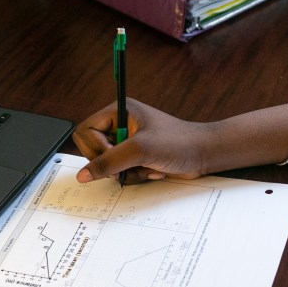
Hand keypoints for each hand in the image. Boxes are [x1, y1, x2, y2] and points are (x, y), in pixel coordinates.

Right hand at [72, 98, 210, 183]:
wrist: (204, 154)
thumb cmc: (179, 142)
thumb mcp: (140, 150)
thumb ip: (108, 162)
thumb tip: (83, 175)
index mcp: (117, 111)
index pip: (85, 131)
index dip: (95, 148)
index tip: (115, 156)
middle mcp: (119, 124)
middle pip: (92, 149)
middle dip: (112, 163)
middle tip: (129, 164)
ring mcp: (127, 141)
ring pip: (107, 164)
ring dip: (126, 171)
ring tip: (146, 165)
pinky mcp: (134, 156)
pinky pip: (120, 172)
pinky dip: (135, 175)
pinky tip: (151, 169)